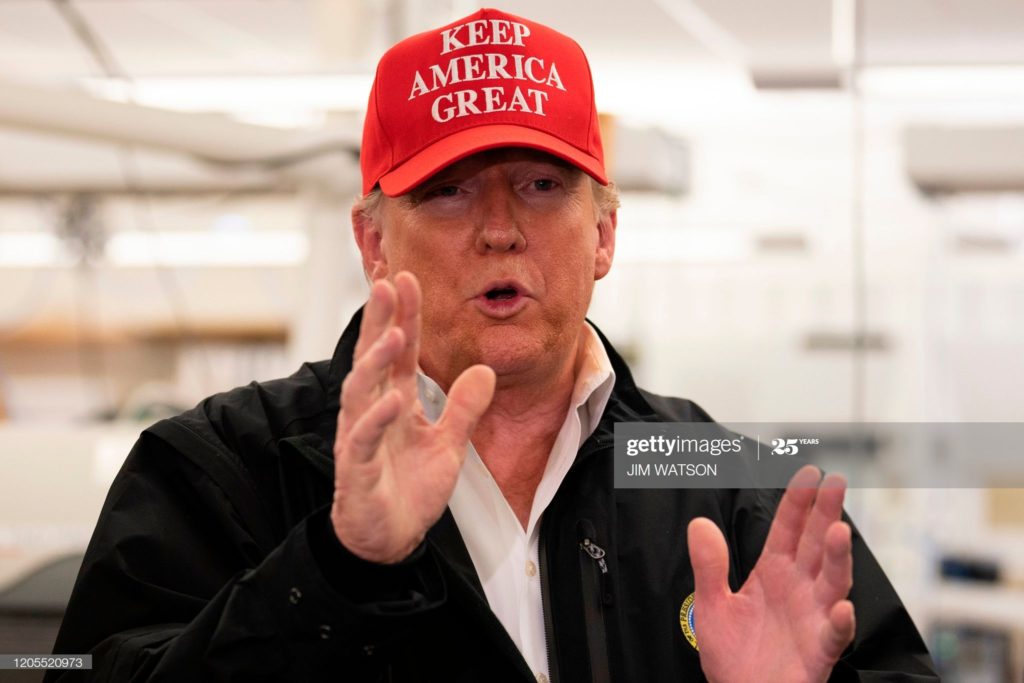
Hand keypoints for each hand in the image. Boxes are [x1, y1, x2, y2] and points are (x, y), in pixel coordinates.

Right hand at [331, 272, 495, 562]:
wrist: (388, 540)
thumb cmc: (410, 490)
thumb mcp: (449, 444)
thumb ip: (463, 408)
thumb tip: (485, 369)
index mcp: (394, 402)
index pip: (399, 352)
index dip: (403, 317)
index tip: (406, 279)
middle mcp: (372, 412)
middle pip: (373, 358)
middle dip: (380, 321)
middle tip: (388, 283)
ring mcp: (360, 438)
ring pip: (360, 390)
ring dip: (375, 362)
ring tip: (391, 335)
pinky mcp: (356, 468)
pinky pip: (362, 438)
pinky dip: (375, 419)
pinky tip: (393, 399)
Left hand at [688, 465, 854, 682]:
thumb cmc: (732, 656)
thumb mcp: (711, 604)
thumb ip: (709, 564)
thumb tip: (699, 522)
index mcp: (773, 573)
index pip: (787, 529)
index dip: (798, 501)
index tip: (809, 472)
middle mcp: (799, 589)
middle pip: (816, 544)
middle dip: (826, 512)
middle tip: (836, 482)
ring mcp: (813, 618)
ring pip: (832, 582)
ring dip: (838, 557)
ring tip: (838, 531)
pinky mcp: (819, 651)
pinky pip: (834, 635)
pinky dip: (840, 622)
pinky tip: (841, 607)